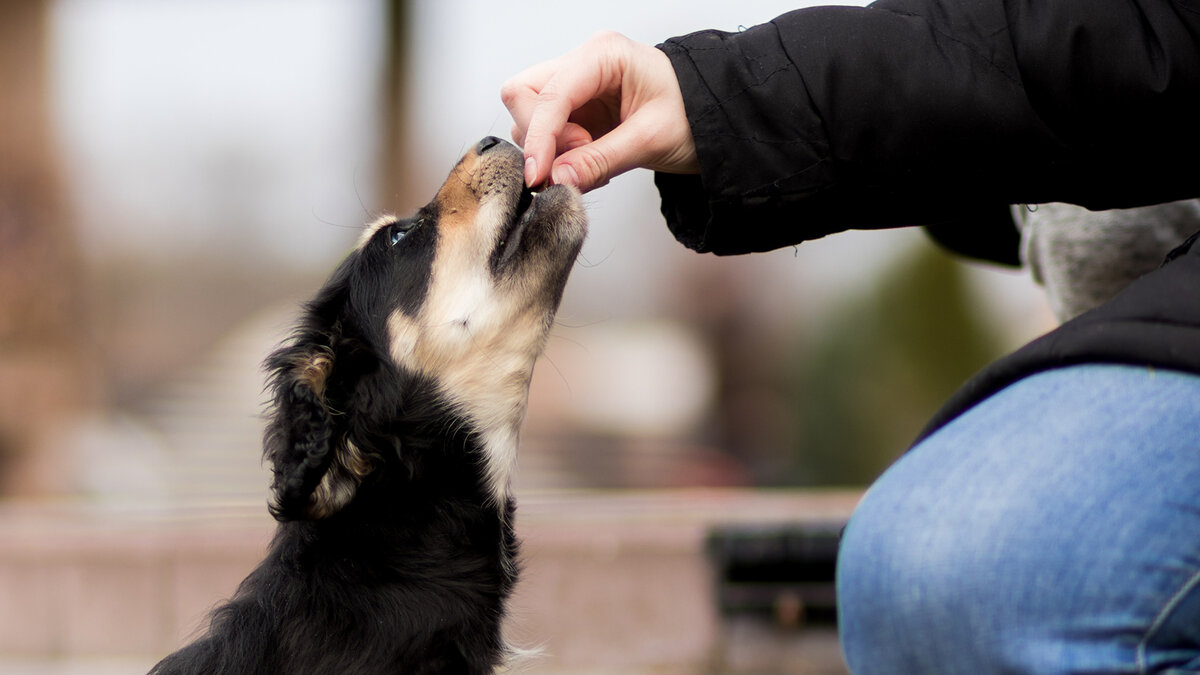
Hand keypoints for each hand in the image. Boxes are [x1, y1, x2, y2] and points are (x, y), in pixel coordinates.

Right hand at [501, 31, 699, 191]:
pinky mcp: (578, 109)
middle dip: (540, 137)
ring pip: (530, 115)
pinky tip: (591, 164)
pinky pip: (549, 133)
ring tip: (593, 163)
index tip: (538, 176)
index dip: (538, 136)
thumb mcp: (650, 140)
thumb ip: (600, 160)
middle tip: (578, 161)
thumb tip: (557, 180)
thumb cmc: (695, 115)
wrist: (716, 119)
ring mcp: (578, 86)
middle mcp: (584, 63)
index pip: (548, 93)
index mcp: (604, 55)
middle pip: (524, 94)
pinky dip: (560, 156)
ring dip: (551, 150)